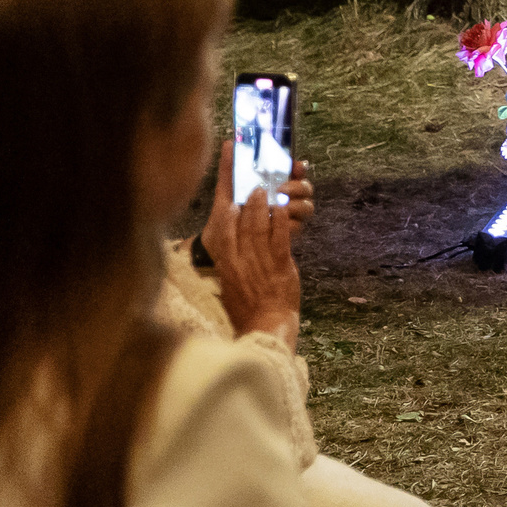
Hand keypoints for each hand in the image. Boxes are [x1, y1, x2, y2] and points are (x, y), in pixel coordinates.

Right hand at [202, 139, 303, 348]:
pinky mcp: (279, 267)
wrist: (265, 326)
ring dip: (262, 206)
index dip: (226, 210)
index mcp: (227, 265)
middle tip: (251, 181)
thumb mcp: (232, 284)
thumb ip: (233, 262)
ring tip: (266, 189)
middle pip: (239, 224)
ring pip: (258, 228)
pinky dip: (280, 221)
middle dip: (244, 200)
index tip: (228, 193)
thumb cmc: (250, 307)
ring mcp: (259, 264)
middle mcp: (239, 262)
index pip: (223, 231)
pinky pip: (278, 239)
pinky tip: (283, 207)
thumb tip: (233, 244)